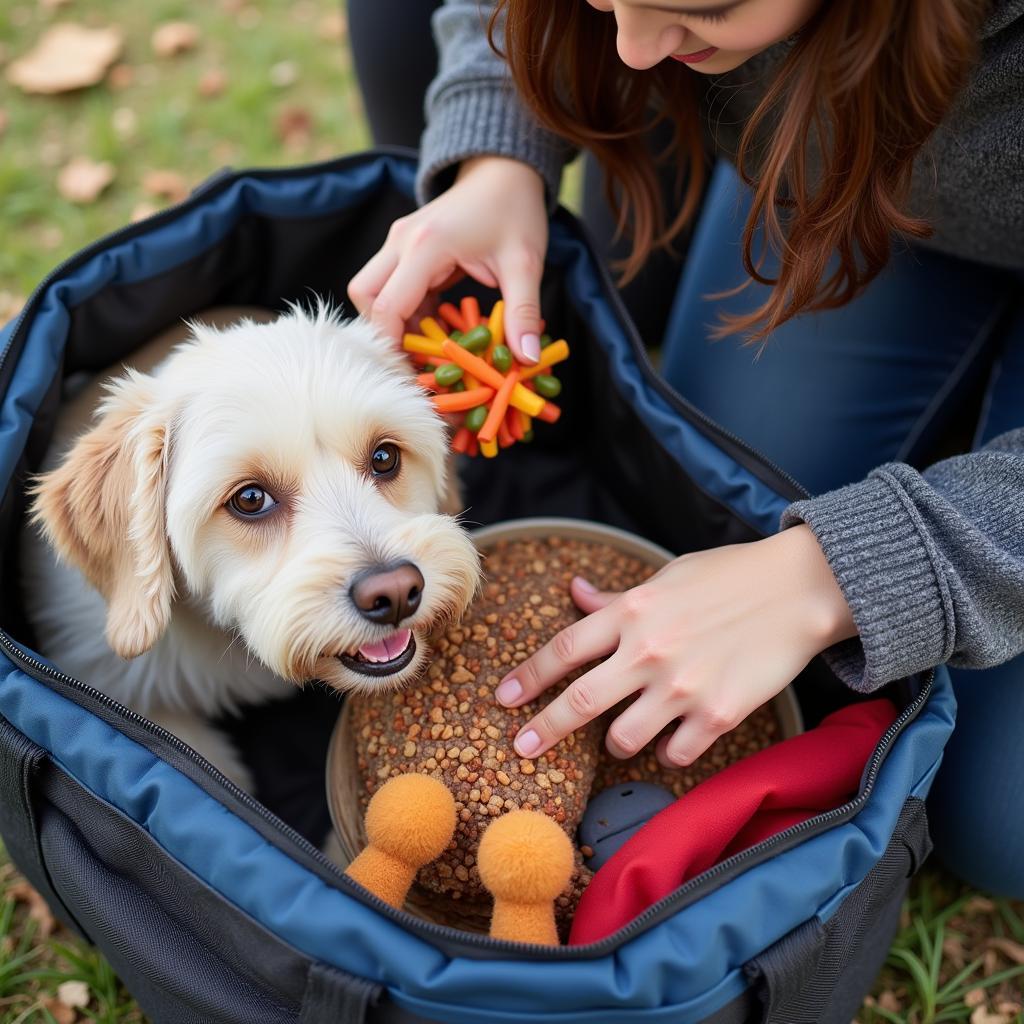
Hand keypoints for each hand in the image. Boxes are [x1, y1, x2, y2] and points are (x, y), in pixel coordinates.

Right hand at [348, 156, 548, 362]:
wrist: (505, 170)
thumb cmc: (515, 210)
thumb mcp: (525, 264)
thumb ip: (523, 312)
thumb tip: (526, 360)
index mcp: (425, 246)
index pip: (387, 307)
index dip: (393, 347)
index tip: (415, 377)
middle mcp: (401, 241)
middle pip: (366, 297)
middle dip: (385, 332)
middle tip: (420, 358)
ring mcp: (399, 242)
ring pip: (373, 292)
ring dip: (397, 322)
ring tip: (434, 343)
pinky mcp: (405, 247)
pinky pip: (392, 287)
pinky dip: (408, 310)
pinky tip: (439, 324)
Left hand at [495, 525, 857, 766]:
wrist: (799, 589)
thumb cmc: (730, 576)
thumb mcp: (667, 576)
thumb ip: (617, 597)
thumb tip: (574, 591)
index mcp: (632, 612)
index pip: (564, 649)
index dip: (528, 677)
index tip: (503, 699)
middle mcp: (649, 651)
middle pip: (579, 701)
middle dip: (543, 728)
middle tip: (522, 748)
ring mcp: (683, 686)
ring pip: (623, 739)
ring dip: (615, 743)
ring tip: (621, 736)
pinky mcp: (718, 714)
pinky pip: (676, 753)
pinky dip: (668, 753)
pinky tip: (673, 743)